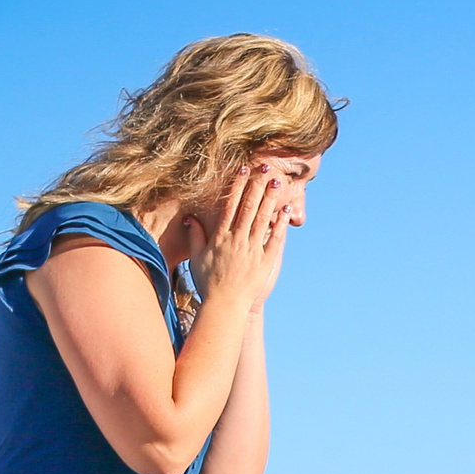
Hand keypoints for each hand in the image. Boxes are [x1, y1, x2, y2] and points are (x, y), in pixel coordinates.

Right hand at [186, 165, 291, 312]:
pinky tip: (285, 209)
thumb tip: (190, 219)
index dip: (237, 186)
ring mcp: (252, 250)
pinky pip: (275, 238)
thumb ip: (195, 237)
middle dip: (256, 186)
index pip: (230, 206)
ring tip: (276, 181)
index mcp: (221, 237)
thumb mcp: (197, 258)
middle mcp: (237, 240)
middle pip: (248, 207)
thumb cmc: (208, 283)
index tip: (242, 171)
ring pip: (262, 218)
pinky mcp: (265, 261)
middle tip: (264, 168)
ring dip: (269, 198)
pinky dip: (280, 222)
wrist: (225, 305)